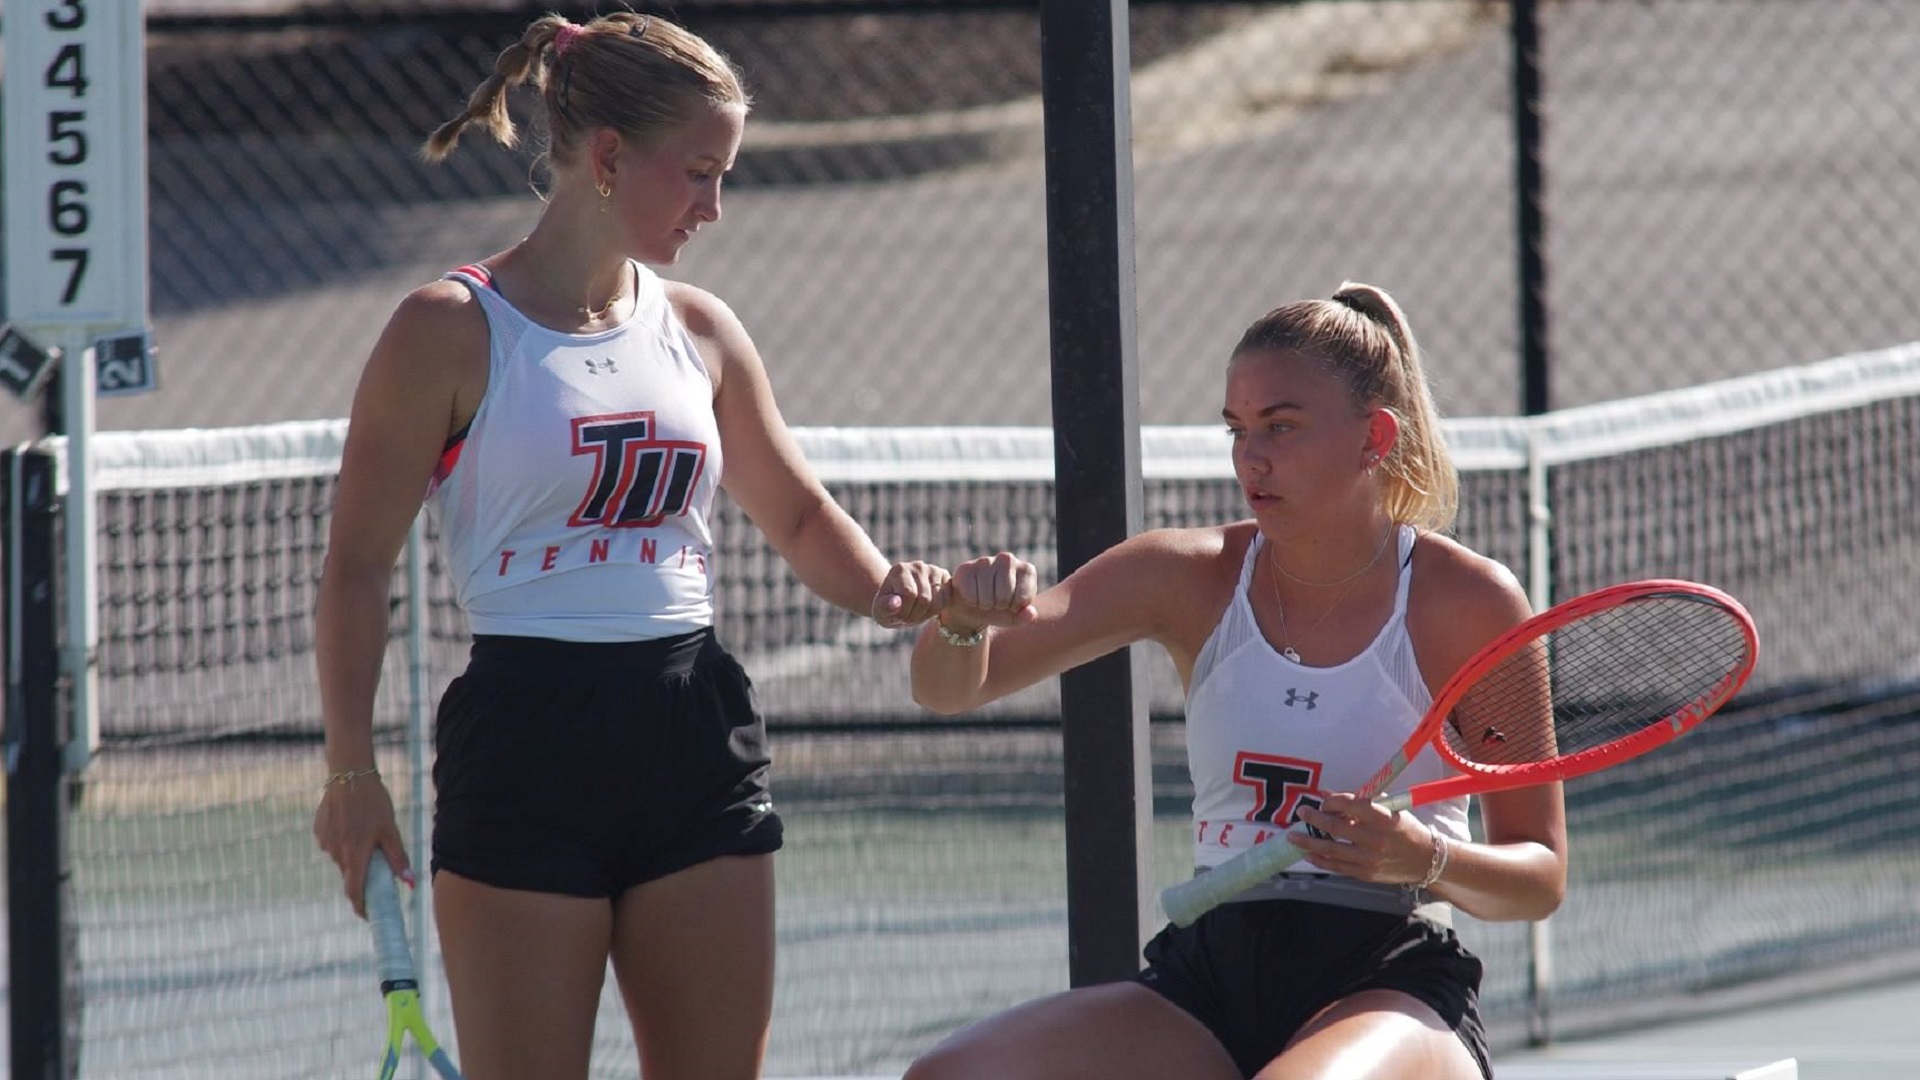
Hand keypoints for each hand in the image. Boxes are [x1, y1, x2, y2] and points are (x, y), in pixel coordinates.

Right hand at [312, 772, 411, 918]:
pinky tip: (352, 825)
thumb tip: (410, 884)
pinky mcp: (319, 831)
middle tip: (376, 870)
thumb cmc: (374, 802)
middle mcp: (336, 852)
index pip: (354, 891)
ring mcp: (325, 842)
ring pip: (341, 859)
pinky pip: (333, 845)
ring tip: (366, 836)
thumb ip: (398, 859)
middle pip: (349, 875)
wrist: (349, 775)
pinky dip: (343, 843)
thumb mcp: (391, 830)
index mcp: (355, 854)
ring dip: (353, 857)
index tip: (368, 915)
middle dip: (361, 878)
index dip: (361, 906)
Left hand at [871, 560, 951, 627]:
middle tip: (908, 616)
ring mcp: (933, 570)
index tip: (897, 616)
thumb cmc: (889, 606)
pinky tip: (928, 608)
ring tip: (916, 613)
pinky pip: (947, 600)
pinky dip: (938, 610)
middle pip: (925, 599)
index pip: (909, 594)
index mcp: (899, 570)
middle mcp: (918, 566)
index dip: (905, 611)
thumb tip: (896, 603)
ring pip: (937, 602)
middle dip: (916, 615)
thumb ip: (884, 608)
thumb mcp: (880, 611)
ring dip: (927, 615)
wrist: (901, 600)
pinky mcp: (945, 577)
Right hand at [944, 552, 1039, 630]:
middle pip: (1004, 595)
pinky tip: (973, 595)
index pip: (1023, 598)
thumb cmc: (1000, 609)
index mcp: (1026, 570)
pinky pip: (971, 594)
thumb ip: (1027, 617)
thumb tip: (1031, 614)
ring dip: (985, 604)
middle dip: (999, 605)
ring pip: (987, 596)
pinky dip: (972, 601)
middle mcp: (1008, 559)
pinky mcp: (967, 567)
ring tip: (985, 599)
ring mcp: (986, 560)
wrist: (973, 607)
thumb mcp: (1015, 617)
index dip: (1015, 608)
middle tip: (996, 602)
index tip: (1011, 604)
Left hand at [1289, 793, 1432, 884]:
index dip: (1332, 802)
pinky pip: (1337, 867)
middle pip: (1335, 828)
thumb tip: (1328, 794)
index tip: (1323, 801)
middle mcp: (1375, 839)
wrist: (1426, 859)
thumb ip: (1360, 802)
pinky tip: (1309, 854)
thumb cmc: (1406, 829)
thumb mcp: (1390, 810)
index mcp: (1383, 818)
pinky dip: (1320, 860)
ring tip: (1293, 837)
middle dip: (1314, 819)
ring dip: (1309, 843)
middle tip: (1301, 813)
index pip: (1350, 805)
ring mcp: (1369, 859)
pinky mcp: (1366, 873)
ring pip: (1331, 850)